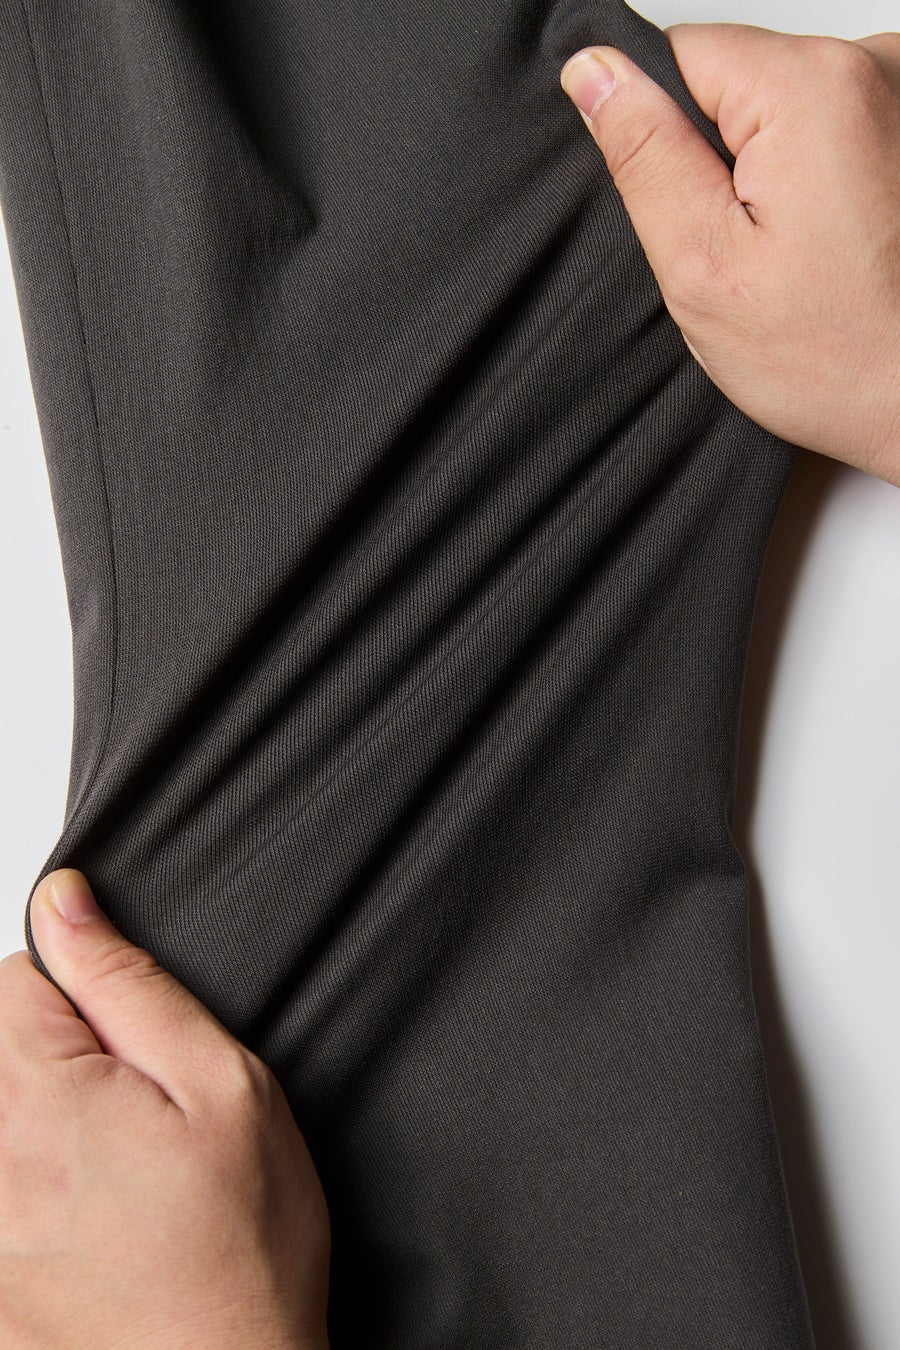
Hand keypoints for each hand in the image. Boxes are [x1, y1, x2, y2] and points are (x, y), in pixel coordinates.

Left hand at [0, 869, 329, 1348]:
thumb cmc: (243, 1246)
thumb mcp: (221, 1086)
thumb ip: (128, 986)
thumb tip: (64, 904)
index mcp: (40, 1099)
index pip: (13, 978)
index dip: (85, 994)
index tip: (133, 1047)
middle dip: (61, 1058)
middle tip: (137, 1117)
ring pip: (3, 1114)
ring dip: (49, 1124)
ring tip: (117, 1177)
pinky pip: (9, 1184)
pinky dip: (43, 1187)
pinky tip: (94, 1225)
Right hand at [560, 25, 899, 484]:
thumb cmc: (838, 357)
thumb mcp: (702, 265)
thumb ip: (644, 155)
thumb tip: (596, 72)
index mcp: (812, 88)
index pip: (681, 53)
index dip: (662, 139)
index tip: (702, 214)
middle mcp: (876, 66)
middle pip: (737, 80)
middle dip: (723, 163)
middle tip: (753, 252)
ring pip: (783, 109)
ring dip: (774, 177)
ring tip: (802, 254)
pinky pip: (830, 132)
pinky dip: (817, 183)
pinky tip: (834, 244)